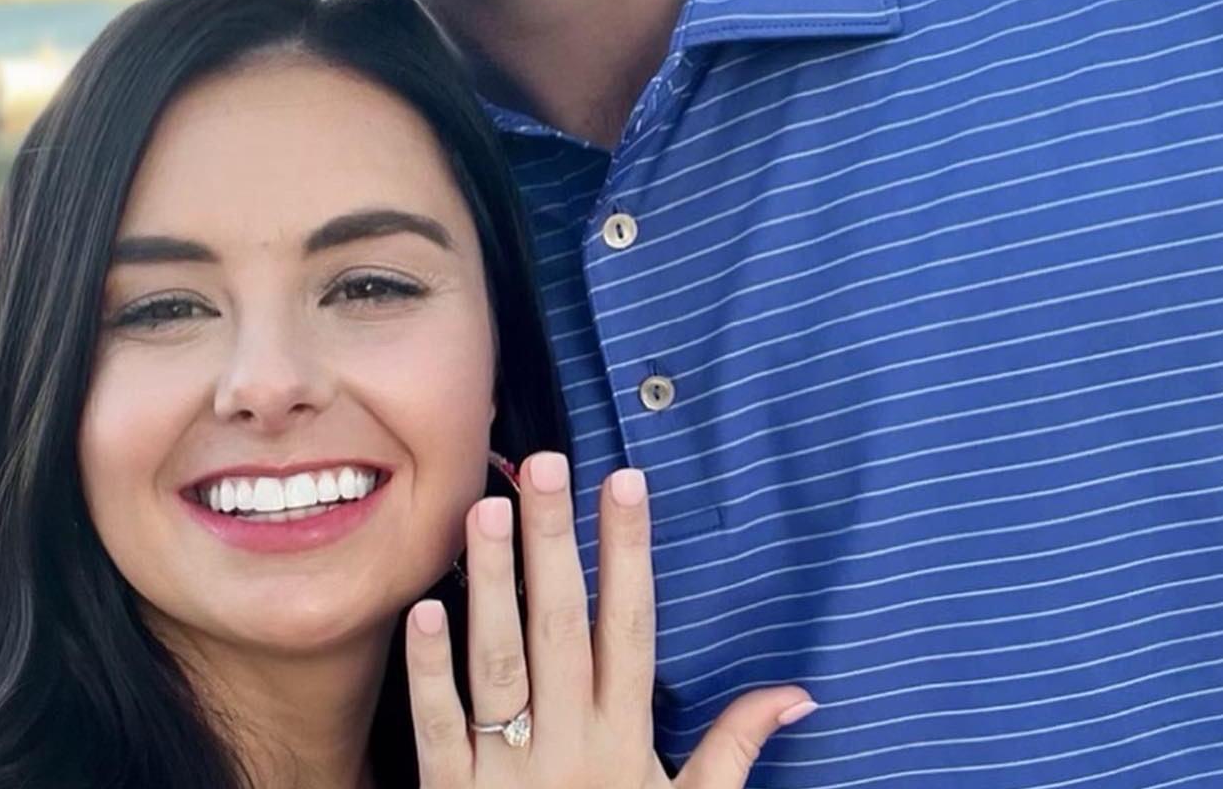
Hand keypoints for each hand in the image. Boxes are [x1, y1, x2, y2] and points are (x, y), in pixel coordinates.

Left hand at [405, 453, 815, 787]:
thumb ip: (735, 749)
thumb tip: (798, 693)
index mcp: (624, 740)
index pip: (632, 628)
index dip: (629, 554)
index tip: (626, 481)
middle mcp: (569, 745)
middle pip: (562, 629)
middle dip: (555, 543)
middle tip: (543, 465)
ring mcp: (507, 772)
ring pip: (500, 665)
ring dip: (493, 586)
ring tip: (486, 510)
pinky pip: (439, 728)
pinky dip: (431, 672)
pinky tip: (424, 609)